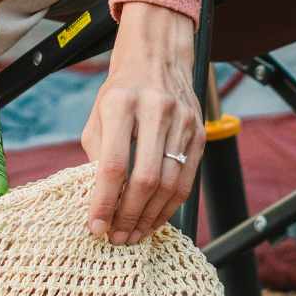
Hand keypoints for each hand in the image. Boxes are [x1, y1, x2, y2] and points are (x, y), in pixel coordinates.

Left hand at [80, 1, 205, 243]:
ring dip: (150, 217)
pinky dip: (170, 206)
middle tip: (115, 238)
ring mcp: (182, 121)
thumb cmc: (121, 91)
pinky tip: (154, 219)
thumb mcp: (98, 114)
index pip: (113, 164)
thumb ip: (98, 154)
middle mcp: (155, 110)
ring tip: (133, 235)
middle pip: (144, 179)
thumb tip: (100, 203)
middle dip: (128, 216)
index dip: (104, 201)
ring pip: (169, 184)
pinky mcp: (200, 132)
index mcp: (121, 103)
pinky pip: (186, 180)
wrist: (157, 57)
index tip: (95, 226)